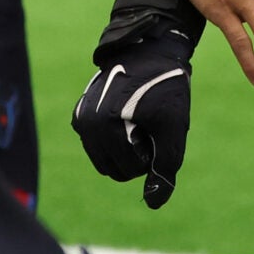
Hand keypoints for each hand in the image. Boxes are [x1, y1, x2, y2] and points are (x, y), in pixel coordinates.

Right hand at [73, 17, 194, 207]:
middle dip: (136, 154)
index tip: (159, 127)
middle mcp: (86, 123)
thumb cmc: (166, 88)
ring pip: (104, 159)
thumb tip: (153, 203)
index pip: (129, 170)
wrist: (151, 50)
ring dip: (124, 148)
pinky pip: (97, 144)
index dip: (151, 155)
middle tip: (150, 124)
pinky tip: (128, 114)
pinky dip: (114, 139)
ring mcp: (81, 118)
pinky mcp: (80, 113)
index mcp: (107, 125)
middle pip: (113, 168)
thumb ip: (165, 168)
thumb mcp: (173, 128)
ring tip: (140, 119)